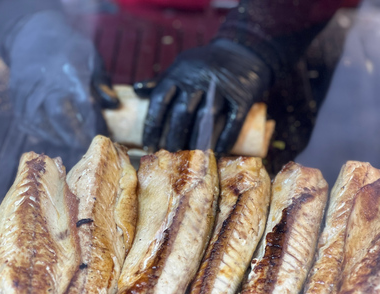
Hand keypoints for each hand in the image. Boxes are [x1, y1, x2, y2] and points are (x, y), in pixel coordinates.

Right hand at [8, 11, 117, 147]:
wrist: (33, 29)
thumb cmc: (68, 45)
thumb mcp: (91, 57)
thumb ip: (102, 82)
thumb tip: (113, 105)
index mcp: (70, 74)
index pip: (84, 106)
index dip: (92, 124)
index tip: (100, 135)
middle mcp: (48, 82)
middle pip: (58, 117)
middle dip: (71, 136)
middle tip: (81, 146)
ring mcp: (29, 88)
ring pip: (38, 121)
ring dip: (52, 136)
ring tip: (65, 143)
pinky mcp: (15, 91)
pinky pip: (22, 117)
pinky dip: (33, 129)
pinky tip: (45, 135)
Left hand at [135, 39, 271, 152]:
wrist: (243, 51)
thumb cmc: (206, 64)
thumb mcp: (181, 66)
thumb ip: (161, 80)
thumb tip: (136, 91)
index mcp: (179, 73)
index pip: (160, 101)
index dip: (152, 125)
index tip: (148, 144)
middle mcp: (198, 79)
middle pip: (182, 113)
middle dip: (173, 137)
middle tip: (170, 155)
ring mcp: (222, 87)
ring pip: (206, 118)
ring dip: (197, 140)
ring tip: (190, 156)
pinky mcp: (243, 96)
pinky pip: (234, 120)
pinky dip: (227, 137)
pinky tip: (219, 150)